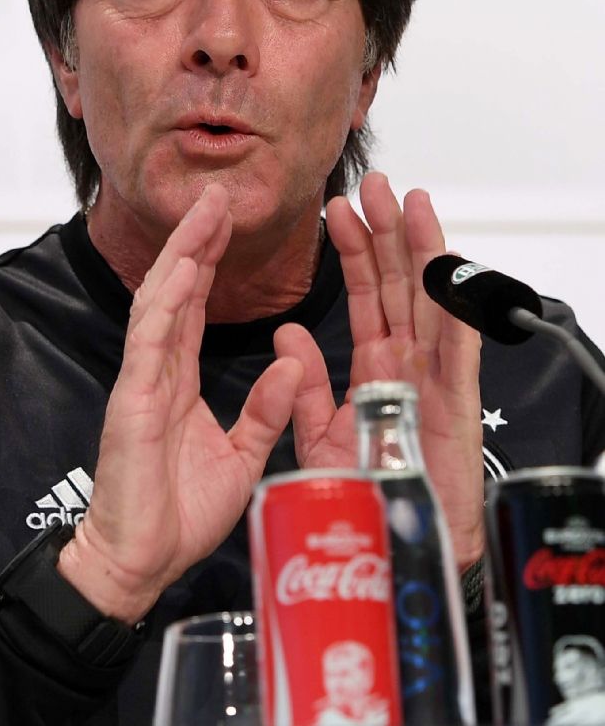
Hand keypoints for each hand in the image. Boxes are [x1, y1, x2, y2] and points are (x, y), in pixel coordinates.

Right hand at [57, 184, 302, 622]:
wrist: (143, 563)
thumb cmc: (181, 513)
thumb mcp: (242, 455)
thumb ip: (265, 411)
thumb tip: (294, 366)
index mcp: (180, 381)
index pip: (195, 307)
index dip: (210, 262)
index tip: (226, 223)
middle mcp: (160, 371)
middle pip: (177, 290)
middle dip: (197, 240)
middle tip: (218, 195)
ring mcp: (144, 382)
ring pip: (161, 302)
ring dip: (184, 254)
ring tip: (205, 212)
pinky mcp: (135, 401)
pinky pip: (152, 342)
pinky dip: (168, 302)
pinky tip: (185, 268)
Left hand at [275, 172, 482, 570]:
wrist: (398, 554)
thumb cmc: (368, 497)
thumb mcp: (320, 435)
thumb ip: (306, 385)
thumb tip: (286, 336)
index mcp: (377, 368)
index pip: (365, 296)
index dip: (353, 252)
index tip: (338, 211)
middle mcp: (408, 363)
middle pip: (397, 285)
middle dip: (385, 233)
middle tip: (372, 185)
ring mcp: (433, 377)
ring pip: (428, 299)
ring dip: (418, 249)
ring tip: (406, 201)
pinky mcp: (453, 401)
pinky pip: (453, 342)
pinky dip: (448, 301)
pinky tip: (441, 262)